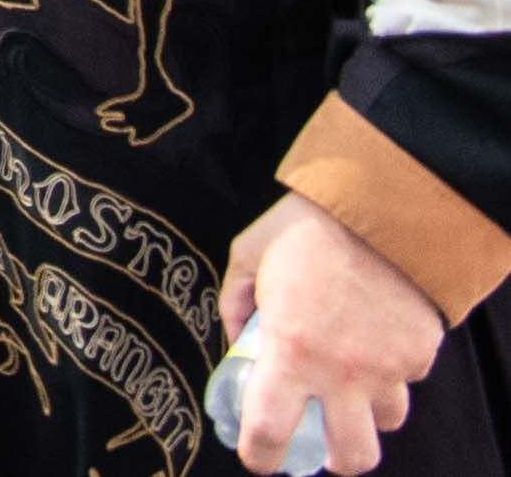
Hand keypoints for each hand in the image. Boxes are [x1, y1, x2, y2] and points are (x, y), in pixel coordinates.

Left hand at [223, 197, 442, 470]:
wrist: (378, 205)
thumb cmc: (304, 229)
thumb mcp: (247, 259)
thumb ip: (236, 307)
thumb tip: (238, 346)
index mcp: (291, 350)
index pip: (270, 430)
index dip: (260, 455)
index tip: (257, 455)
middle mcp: (343, 370)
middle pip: (351, 456)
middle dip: (332, 459)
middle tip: (317, 441)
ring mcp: (388, 366)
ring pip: (385, 423)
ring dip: (365, 413)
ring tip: (348, 386)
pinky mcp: (419, 354)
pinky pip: (406, 382)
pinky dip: (391, 374)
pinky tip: (373, 343)